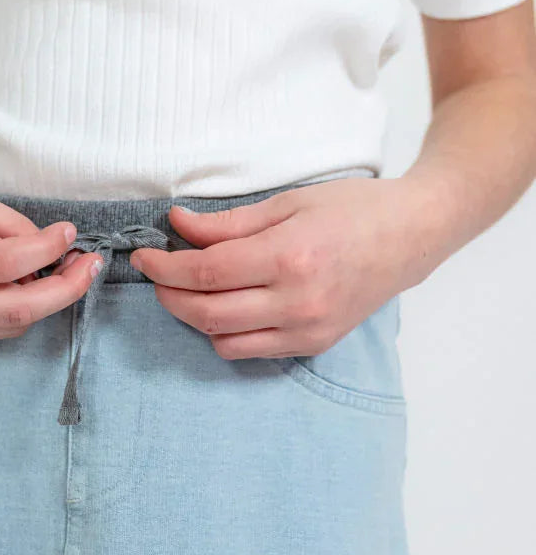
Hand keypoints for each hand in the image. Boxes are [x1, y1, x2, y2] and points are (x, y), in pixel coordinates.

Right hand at [0, 179, 100, 339]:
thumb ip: (10, 225)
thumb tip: (54, 250)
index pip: (7, 263)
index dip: (48, 250)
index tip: (70, 234)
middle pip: (18, 309)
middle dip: (65, 289)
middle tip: (90, 266)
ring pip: (13, 324)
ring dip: (48, 299)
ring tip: (61, 269)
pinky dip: (23, 308)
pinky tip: (27, 283)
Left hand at [128, 176, 439, 358]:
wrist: (411, 236)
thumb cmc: (352, 210)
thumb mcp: (287, 203)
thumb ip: (227, 224)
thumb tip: (177, 225)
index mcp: (289, 257)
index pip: (206, 273)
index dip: (164, 267)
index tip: (144, 255)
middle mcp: (297, 301)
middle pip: (207, 313)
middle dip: (170, 294)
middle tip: (157, 274)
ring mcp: (307, 330)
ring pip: (224, 339)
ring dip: (194, 317)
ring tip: (188, 290)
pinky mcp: (314, 345)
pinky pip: (251, 351)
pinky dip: (226, 333)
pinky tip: (225, 306)